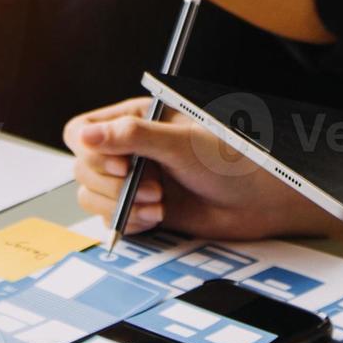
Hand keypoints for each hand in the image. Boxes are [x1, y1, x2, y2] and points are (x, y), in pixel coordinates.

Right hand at [64, 98, 329, 240]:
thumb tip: (85, 135)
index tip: (122, 166)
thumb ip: (132, 136)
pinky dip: (130, 222)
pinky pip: (111, 219)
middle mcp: (129, 149)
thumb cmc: (232, 159)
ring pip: (91, 196)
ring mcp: (133, 180)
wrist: (261, 200)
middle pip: (82, 168)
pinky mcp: (141, 208)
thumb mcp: (182, 143)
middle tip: (155, 189)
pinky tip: (158, 218)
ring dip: (119, 207)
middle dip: (112, 186)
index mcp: (134, 120)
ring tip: (159, 206)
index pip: (81, 131)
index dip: (91, 152)